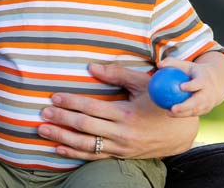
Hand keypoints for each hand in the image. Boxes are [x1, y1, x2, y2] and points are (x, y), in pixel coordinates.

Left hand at [36, 63, 197, 159]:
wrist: (180, 133)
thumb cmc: (160, 102)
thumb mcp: (143, 84)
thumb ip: (117, 74)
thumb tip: (91, 67)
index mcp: (126, 113)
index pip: (92, 108)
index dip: (71, 102)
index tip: (54, 97)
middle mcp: (122, 133)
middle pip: (84, 126)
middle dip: (62, 119)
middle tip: (43, 113)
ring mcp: (121, 147)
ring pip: (86, 144)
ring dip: (62, 138)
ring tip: (43, 130)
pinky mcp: (121, 155)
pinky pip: (94, 156)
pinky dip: (75, 153)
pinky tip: (59, 148)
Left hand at [157, 53, 223, 117]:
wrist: (214, 83)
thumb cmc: (194, 73)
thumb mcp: (186, 65)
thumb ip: (172, 63)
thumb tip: (159, 65)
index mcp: (205, 80)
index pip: (199, 83)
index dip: (192, 86)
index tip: (181, 87)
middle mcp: (208, 93)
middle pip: (198, 101)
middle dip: (186, 106)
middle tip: (173, 108)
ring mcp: (208, 103)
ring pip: (195, 110)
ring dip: (182, 113)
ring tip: (169, 113)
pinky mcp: (206, 109)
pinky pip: (193, 113)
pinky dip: (182, 114)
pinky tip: (170, 113)